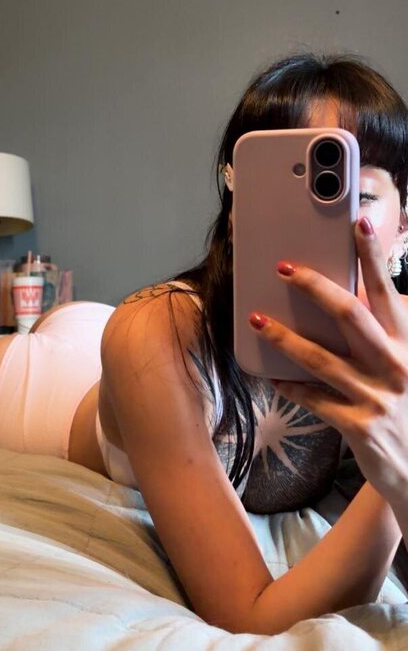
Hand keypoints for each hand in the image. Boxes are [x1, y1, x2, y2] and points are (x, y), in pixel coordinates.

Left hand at [249, 217, 407, 503]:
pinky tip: (272, 376)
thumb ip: (386, 335)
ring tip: (258, 320)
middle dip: (314, 286)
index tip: (359, 223)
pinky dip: (292, 386)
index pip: (387, 291)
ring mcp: (377, 397)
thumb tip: (352, 300)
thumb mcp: (406, 365)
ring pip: (321, 358)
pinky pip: (315, 400)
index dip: (373, 256)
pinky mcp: (360, 428)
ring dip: (285, 336)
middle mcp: (395, 365)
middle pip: (351, 314)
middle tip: (282, 267)